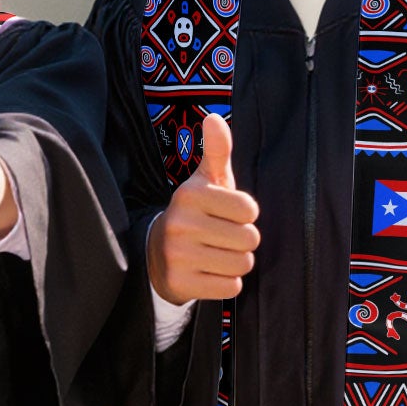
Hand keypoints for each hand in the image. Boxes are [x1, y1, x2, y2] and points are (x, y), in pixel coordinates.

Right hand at [147, 112, 259, 302]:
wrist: (156, 254)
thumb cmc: (195, 214)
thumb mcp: (205, 182)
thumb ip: (216, 151)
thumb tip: (214, 118)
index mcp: (190, 194)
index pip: (250, 210)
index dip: (245, 215)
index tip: (226, 215)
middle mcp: (180, 223)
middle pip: (250, 239)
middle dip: (242, 241)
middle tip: (220, 238)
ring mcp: (178, 255)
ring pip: (242, 264)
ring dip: (235, 262)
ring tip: (215, 254)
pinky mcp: (181, 283)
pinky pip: (230, 287)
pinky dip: (225, 282)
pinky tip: (208, 272)